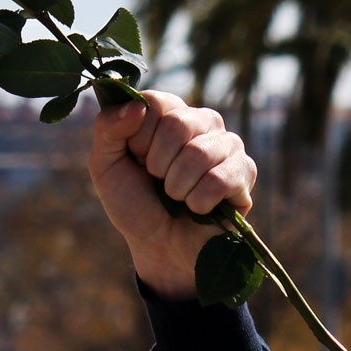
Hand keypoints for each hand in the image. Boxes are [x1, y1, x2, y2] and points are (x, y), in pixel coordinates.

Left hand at [88, 90, 256, 300]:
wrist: (159, 247)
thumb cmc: (134, 202)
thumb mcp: (105, 165)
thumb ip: (108, 128)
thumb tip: (137, 106)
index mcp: (170, 113)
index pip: (156, 102)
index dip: (139, 137)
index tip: (137, 158)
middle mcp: (202, 122)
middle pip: (178, 123)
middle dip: (157, 164)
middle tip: (157, 180)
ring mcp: (227, 145)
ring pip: (199, 152)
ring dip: (176, 186)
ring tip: (176, 196)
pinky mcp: (244, 173)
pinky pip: (220, 179)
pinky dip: (198, 202)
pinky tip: (197, 208)